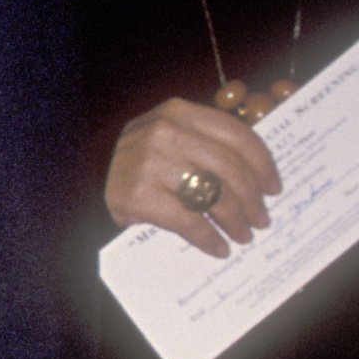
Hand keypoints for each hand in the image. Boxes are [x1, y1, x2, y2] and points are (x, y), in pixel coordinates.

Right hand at [104, 95, 279, 257]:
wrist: (84, 179)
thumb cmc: (140, 163)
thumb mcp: (171, 136)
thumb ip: (207, 142)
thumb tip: (259, 175)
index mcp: (178, 111)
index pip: (236, 134)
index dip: (262, 164)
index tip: (274, 187)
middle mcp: (164, 131)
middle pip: (229, 167)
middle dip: (252, 198)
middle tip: (261, 220)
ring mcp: (149, 163)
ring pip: (213, 194)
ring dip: (235, 220)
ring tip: (243, 235)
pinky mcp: (138, 195)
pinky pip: (189, 221)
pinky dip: (209, 238)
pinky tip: (218, 248)